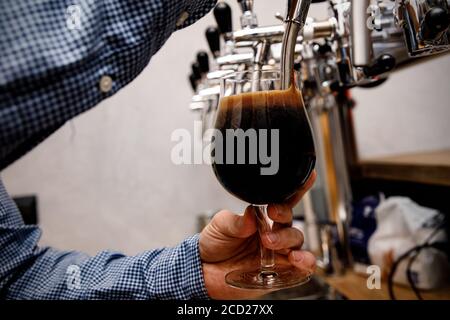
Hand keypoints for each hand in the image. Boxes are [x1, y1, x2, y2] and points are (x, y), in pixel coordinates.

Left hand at [200, 171, 316, 299]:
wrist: (205, 271)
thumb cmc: (215, 244)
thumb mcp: (220, 226)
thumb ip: (235, 221)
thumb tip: (251, 214)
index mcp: (262, 218)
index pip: (282, 201)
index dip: (297, 189)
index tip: (306, 177)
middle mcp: (273, 233)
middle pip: (290, 220)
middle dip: (283, 216)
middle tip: (271, 215)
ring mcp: (278, 252)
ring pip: (296, 240)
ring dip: (287, 238)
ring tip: (270, 241)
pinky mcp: (281, 272)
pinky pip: (302, 267)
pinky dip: (305, 261)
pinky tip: (295, 258)